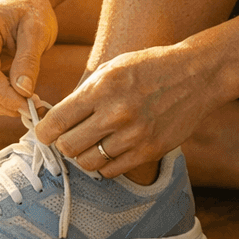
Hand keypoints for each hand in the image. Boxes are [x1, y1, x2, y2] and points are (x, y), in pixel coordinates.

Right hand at [0, 0, 58, 116]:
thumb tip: (23, 92)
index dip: (5, 96)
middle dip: (4, 104)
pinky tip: (16, 93)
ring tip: (27, 99)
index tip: (30, 107)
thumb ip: (28, 61)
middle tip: (33, 107)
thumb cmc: (32, 11)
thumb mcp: (38, 32)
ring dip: (0, 104)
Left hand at [34, 42, 220, 176]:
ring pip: (87, 163)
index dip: (43, 131)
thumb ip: (83, 93)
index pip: (56, 121)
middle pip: (68, 146)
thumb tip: (54, 118)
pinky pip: (111, 171)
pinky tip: (108, 150)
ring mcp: (134, 135)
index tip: (43, 133)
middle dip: (62, 143)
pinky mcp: (150, 151)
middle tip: (67, 137)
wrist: (196, 75)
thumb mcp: (111, 69)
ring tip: (89, 143)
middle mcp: (116, 114)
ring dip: (83, 155)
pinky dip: (104, 164)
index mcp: (101, 89)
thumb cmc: (148, 68)